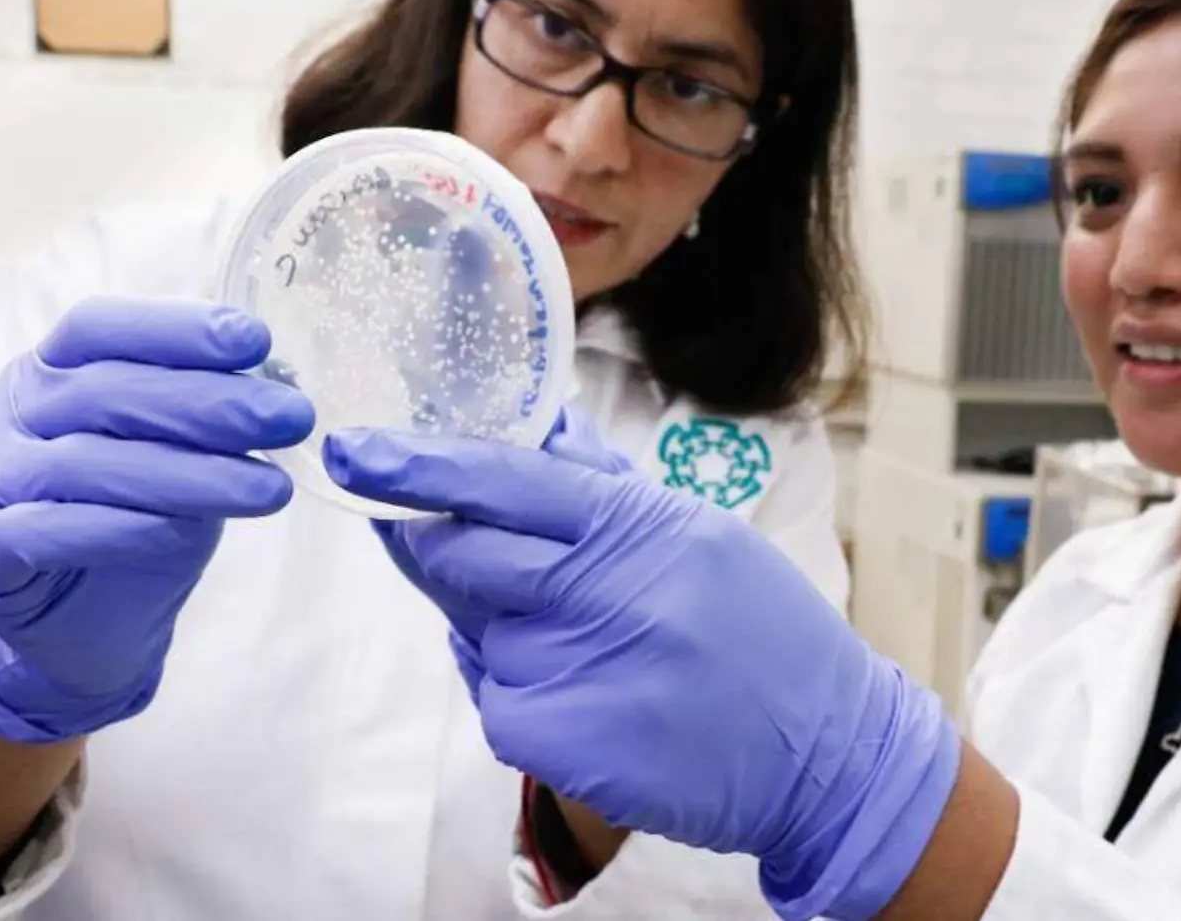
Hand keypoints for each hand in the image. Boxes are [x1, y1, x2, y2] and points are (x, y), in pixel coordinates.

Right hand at [0, 297, 313, 743]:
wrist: (78, 628)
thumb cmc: (130, 520)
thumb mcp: (177, 457)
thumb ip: (205, 420)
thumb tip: (277, 388)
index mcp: (46, 371)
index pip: (99, 328)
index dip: (176, 328)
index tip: (256, 342)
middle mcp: (8, 414)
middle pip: (105, 392)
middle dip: (211, 403)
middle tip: (290, 418)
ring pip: (88, 464)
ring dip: (192, 474)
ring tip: (271, 488)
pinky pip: (54, 531)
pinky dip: (128, 528)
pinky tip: (187, 531)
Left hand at [324, 419, 960, 920]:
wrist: (826, 753)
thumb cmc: (761, 635)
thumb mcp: (698, 536)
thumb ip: (606, 489)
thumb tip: (532, 428)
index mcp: (644, 525)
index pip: (508, 480)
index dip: (422, 465)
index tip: (354, 450)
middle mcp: (608, 592)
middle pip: (464, 553)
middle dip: (434, 544)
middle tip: (434, 536)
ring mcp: (577, 672)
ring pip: (477, 630)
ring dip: (501, 627)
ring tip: (586, 644)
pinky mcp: (557, 744)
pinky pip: (495, 697)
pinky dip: (521, 690)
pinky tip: (589, 695)